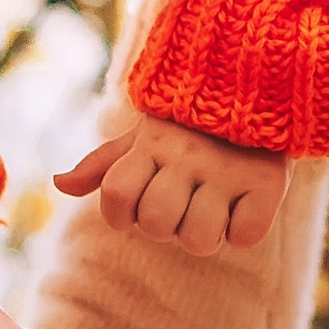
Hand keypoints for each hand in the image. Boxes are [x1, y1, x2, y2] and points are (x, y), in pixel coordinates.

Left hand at [54, 115, 286, 252]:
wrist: (259, 90)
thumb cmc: (188, 127)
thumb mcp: (143, 139)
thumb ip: (102, 166)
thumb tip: (60, 183)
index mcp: (151, 144)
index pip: (115, 196)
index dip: (120, 214)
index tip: (139, 202)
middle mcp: (187, 155)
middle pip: (155, 222)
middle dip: (165, 226)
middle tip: (184, 201)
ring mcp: (228, 170)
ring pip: (197, 239)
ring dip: (204, 234)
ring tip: (214, 205)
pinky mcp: (268, 183)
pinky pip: (244, 236)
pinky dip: (243, 229)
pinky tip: (244, 204)